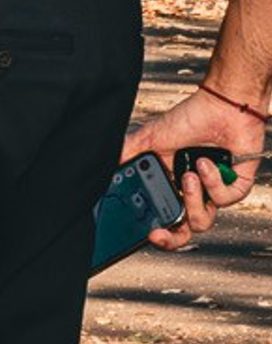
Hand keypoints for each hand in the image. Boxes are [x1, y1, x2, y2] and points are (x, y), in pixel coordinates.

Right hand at [119, 86, 263, 248]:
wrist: (222, 106)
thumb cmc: (191, 118)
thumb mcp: (150, 137)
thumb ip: (127, 152)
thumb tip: (106, 167)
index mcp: (171, 185)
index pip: (163, 217)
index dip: (157, 231)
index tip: (146, 232)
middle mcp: (193, 192)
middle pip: (183, 230)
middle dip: (171, 237)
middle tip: (158, 231)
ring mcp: (215, 191)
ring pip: (203, 220)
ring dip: (193, 199)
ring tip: (189, 174)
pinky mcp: (237, 186)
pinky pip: (225, 200)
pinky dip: (214, 182)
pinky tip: (207, 162)